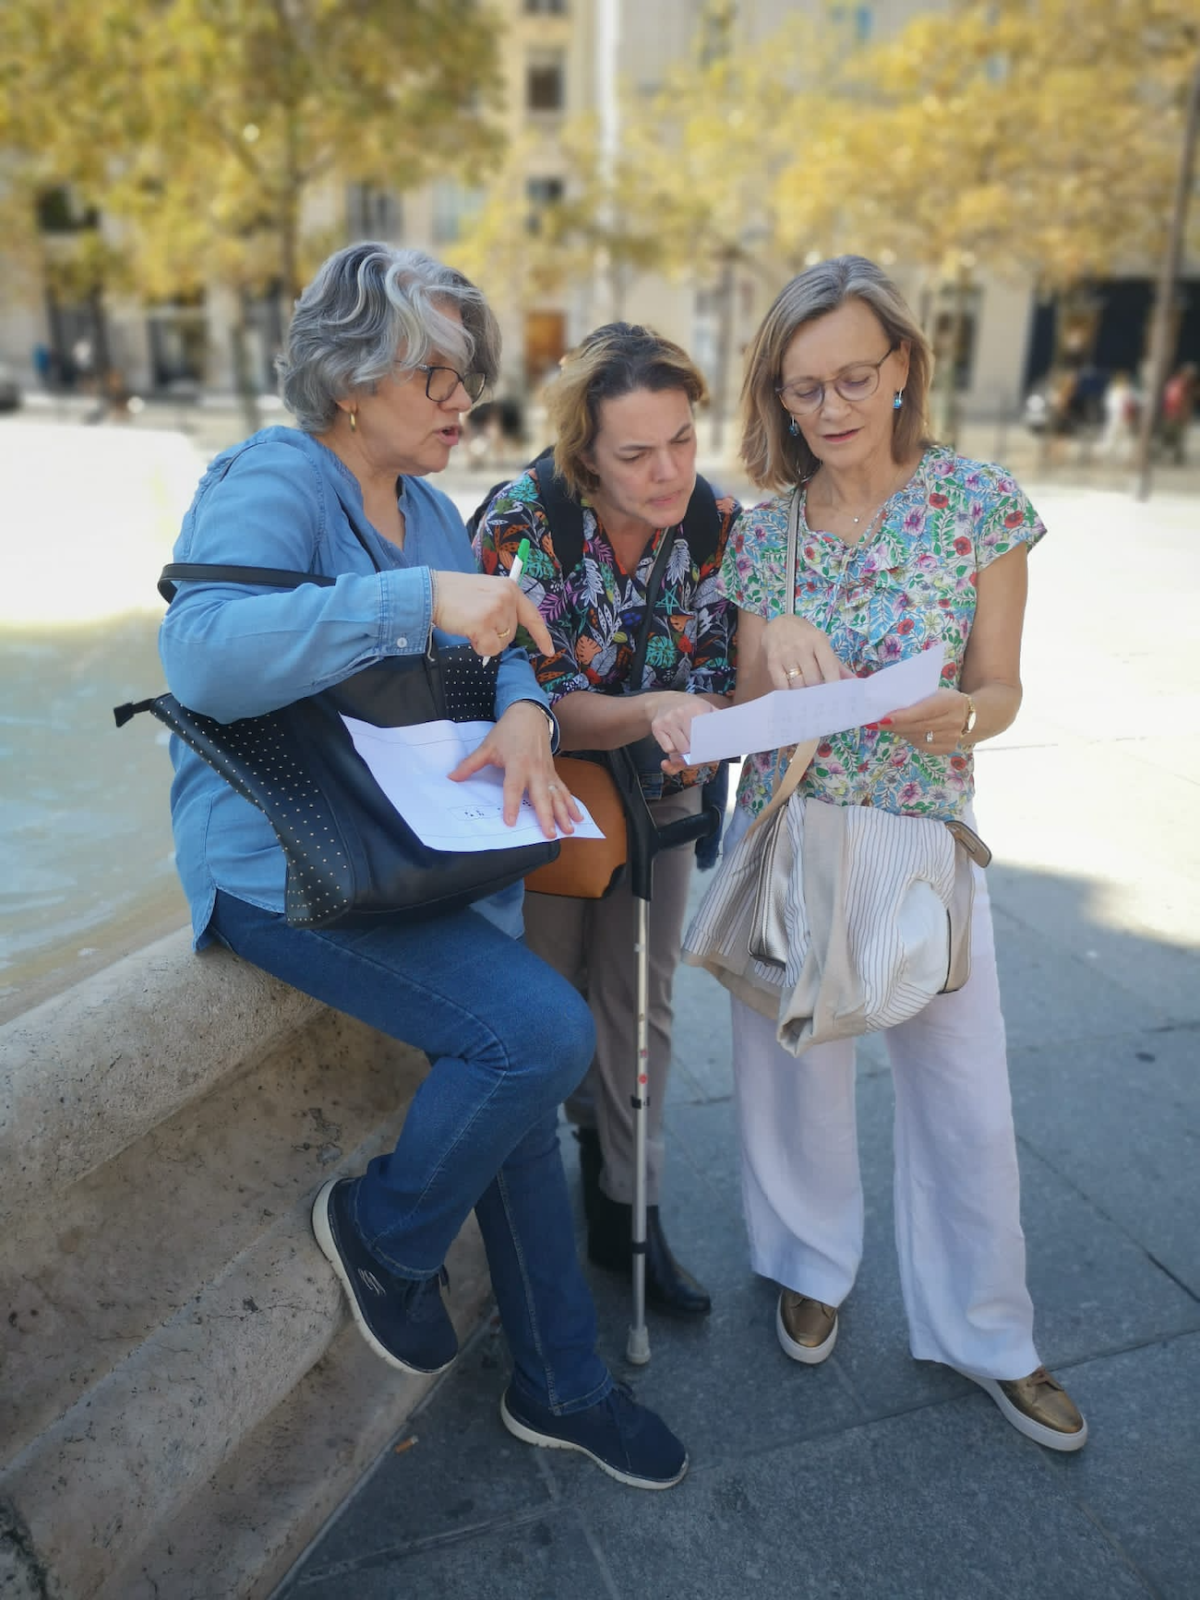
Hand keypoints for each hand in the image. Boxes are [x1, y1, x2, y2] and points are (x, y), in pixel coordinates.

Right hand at [432, 570, 552, 659]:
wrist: (431, 592)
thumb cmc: (454, 595)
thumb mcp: (486, 592)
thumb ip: (501, 607)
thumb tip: (506, 634)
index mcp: (510, 588)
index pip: (532, 615)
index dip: (541, 635)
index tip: (549, 650)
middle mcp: (507, 597)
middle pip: (511, 633)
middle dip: (494, 634)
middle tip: (475, 620)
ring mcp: (496, 609)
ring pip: (501, 643)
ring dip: (485, 641)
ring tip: (469, 623)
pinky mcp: (484, 623)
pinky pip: (490, 649)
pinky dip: (479, 647)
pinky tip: (467, 631)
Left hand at [447, 701, 581, 838]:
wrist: (530, 714)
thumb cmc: (508, 731)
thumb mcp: (488, 745)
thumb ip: (471, 764)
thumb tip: (452, 778)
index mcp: (517, 763)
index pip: (513, 788)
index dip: (511, 805)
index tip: (510, 821)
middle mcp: (535, 770)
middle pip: (541, 796)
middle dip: (546, 815)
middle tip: (548, 834)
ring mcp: (547, 772)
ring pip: (556, 795)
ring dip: (563, 813)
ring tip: (568, 830)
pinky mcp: (553, 772)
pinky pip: (564, 790)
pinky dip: (572, 804)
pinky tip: (578, 817)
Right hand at [645, 691, 716, 773]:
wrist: (661, 701)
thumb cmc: (689, 708)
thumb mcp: (706, 708)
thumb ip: (718, 721)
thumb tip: (732, 736)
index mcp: (698, 709)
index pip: (706, 737)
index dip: (710, 751)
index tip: (713, 758)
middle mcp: (681, 714)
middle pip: (692, 748)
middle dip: (697, 757)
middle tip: (701, 759)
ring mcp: (668, 721)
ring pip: (679, 751)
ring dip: (685, 755)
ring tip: (688, 750)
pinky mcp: (657, 727)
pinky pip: (668, 749)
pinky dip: (673, 751)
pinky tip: (675, 743)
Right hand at [762, 615, 853, 689]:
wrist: (777, 623)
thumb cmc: (804, 635)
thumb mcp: (822, 643)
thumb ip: (836, 664)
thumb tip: (853, 682)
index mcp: (818, 640)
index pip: (829, 666)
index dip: (834, 683)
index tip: (837, 696)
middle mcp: (802, 647)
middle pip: (813, 679)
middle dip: (817, 689)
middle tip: (819, 693)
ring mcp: (785, 655)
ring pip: (798, 684)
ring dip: (803, 691)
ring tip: (806, 690)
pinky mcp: (772, 662)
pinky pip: (782, 685)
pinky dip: (789, 692)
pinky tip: (793, 690)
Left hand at [879, 688, 970, 755]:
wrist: (970, 716)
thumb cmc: (945, 700)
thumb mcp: (937, 693)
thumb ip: (918, 699)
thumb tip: (889, 708)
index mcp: (951, 702)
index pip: (924, 711)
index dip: (903, 716)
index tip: (884, 719)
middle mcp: (954, 722)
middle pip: (918, 727)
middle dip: (895, 726)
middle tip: (877, 724)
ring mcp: (952, 738)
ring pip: (917, 738)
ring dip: (900, 732)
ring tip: (888, 726)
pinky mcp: (947, 749)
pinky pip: (922, 746)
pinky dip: (910, 739)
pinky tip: (904, 732)